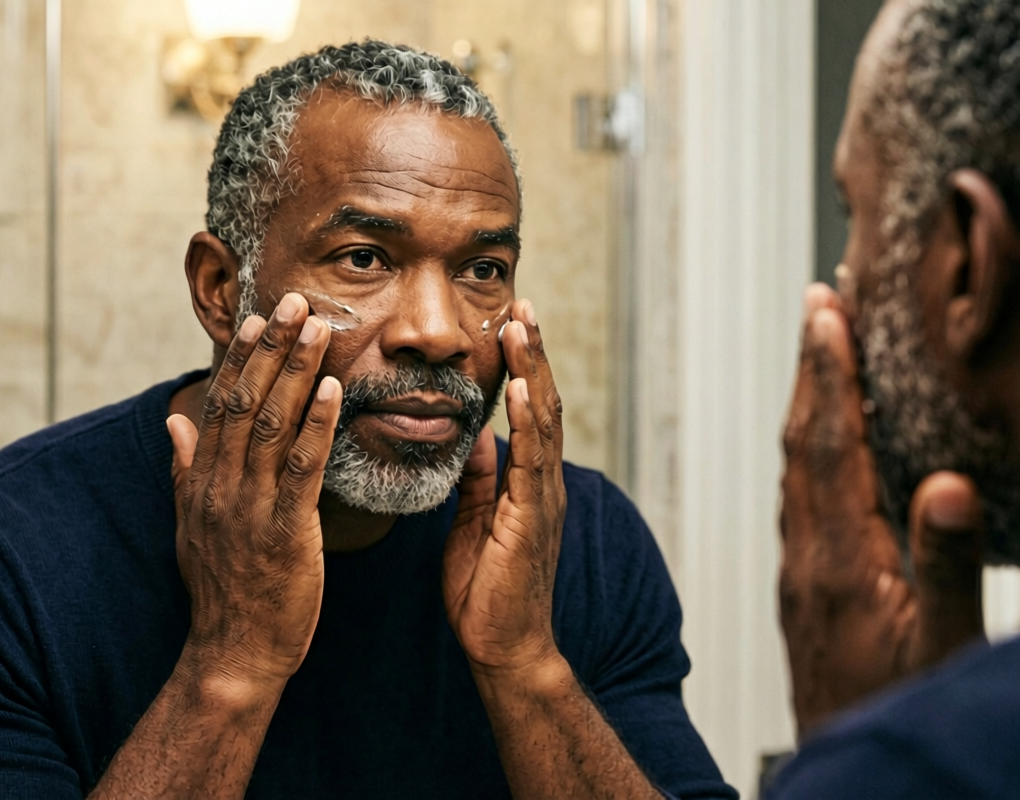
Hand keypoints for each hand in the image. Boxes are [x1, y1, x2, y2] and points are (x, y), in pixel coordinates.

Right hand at [166, 293, 341, 689]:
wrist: (233, 652)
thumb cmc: (223, 588)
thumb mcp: (192, 524)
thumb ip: (186, 468)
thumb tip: (176, 420)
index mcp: (203, 480)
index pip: (222, 405)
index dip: (242, 359)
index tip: (259, 318)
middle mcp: (221, 485)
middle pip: (246, 402)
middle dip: (272, 348)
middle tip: (295, 301)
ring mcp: (250, 507)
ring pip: (273, 424)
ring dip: (297, 371)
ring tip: (319, 328)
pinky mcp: (284, 531)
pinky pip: (302, 469)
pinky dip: (317, 425)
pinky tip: (333, 390)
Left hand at [443, 299, 567, 676]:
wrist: (502, 645)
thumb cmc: (486, 589)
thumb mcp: (474, 521)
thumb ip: (480, 478)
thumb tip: (476, 436)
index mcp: (528, 482)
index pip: (530, 411)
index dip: (523, 365)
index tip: (511, 322)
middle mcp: (543, 482)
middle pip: (544, 403)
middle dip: (533, 352)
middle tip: (522, 305)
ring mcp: (542, 499)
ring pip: (545, 422)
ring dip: (534, 372)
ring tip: (523, 326)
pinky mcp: (532, 519)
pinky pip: (532, 463)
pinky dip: (529, 423)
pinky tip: (522, 391)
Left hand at [778, 284, 986, 738]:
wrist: (845, 758)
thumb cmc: (897, 708)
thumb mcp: (942, 644)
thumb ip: (946, 565)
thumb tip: (947, 483)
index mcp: (840, 556)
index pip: (829, 444)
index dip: (830, 373)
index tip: (825, 312)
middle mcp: (809, 552)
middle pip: (803, 441)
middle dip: (812, 367)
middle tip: (818, 303)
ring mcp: (802, 566)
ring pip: (797, 464)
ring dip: (808, 401)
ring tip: (820, 350)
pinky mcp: (806, 582)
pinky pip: (800, 493)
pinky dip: (809, 447)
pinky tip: (822, 440)